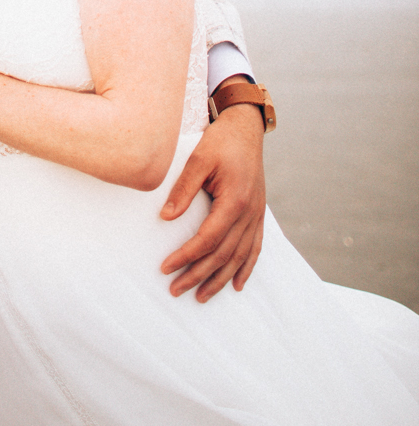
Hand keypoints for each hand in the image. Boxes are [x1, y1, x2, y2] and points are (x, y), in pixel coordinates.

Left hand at [159, 104, 265, 301]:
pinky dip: (246, 268)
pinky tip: (236, 284)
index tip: (166, 268)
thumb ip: (183, 189)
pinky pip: (254, 248)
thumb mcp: (198, 158)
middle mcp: (249, 213)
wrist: (245, 128)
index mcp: (234, 201)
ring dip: (220, 279)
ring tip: (201, 296)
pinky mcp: (258, 214)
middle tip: (175, 290)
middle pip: (223, 255)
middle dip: (198, 275)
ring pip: (239, 257)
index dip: (186, 257)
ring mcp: (256, 215)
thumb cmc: (221, 141)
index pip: (207, 239)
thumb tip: (166, 218)